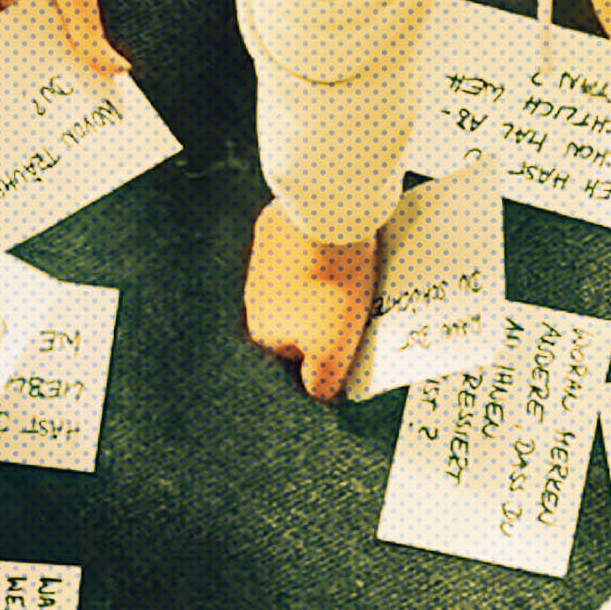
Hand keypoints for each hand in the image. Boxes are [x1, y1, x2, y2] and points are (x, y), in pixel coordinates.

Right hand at [243, 202, 378, 403]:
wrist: (326, 217)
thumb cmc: (331, 287)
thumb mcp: (333, 348)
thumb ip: (322, 378)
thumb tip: (317, 391)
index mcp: (262, 330)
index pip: (296, 356)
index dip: (327, 350)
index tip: (350, 341)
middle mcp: (253, 295)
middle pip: (298, 317)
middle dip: (325, 315)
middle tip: (357, 308)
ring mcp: (261, 259)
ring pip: (300, 282)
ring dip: (324, 282)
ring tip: (356, 277)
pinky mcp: (275, 227)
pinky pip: (302, 249)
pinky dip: (320, 252)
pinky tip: (343, 248)